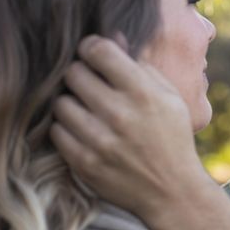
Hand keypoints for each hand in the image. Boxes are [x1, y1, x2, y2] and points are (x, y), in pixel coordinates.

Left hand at [51, 35, 208, 219]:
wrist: (172, 191)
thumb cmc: (172, 137)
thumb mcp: (169, 97)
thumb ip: (141, 67)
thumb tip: (113, 39)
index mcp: (143, 92)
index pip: (98, 50)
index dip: (91, 46)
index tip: (92, 53)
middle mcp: (120, 114)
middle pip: (74, 73)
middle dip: (80, 73)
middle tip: (88, 82)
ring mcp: (100, 140)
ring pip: (61, 102)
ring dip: (71, 102)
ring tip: (85, 108)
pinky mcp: (84, 163)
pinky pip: (57, 132)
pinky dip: (66, 128)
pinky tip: (82, 130)